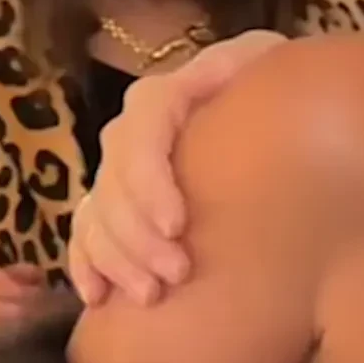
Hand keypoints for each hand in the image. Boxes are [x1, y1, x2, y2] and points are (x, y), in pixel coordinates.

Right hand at [67, 29, 288, 305]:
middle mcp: (135, 129)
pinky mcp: (117, 204)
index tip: (177, 225)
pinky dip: (86, 265)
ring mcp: (121, 169)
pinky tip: (98, 297)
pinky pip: (85, 233)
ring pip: (96, 213)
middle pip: (114, 180)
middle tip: (176, 273)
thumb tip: (272, 95)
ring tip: (151, 295)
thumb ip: (264, 66)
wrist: (272, 111)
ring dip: (116, 258)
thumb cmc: (279, 91)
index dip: (148, 179)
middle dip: (137, 234)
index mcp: (171, 92)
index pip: (141, 127)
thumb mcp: (273, 64)